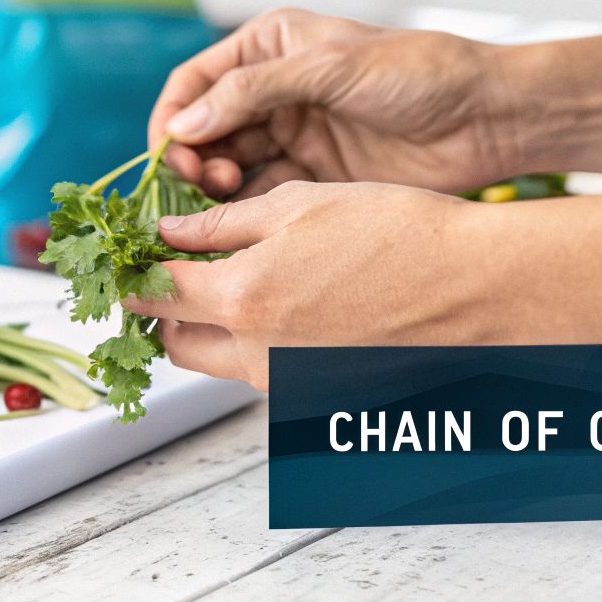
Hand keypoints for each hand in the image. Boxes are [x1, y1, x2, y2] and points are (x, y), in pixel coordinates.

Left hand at [121, 181, 508, 390]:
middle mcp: (259, 355)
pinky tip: (291, 303)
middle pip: (177, 345)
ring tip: (235, 282)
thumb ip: (223, 224)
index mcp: (245, 299)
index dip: (131, 273)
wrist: (476, 284)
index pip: (155, 296)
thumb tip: (168, 233)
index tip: (124, 257)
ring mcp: (291, 384)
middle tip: (171, 274)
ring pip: (221, 362)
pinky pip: (267, 373)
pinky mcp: (322, 397)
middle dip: (163, 312)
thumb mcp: (298, 205)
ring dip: (211, 328)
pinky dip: (259, 343)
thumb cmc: (396, 232)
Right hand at [149, 8, 522, 197]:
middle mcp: (272, 93)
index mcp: (269, 47)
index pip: (195, 84)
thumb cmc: (420, 72)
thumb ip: (254, 91)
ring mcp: (292, 137)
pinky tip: (240, 227)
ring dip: (214, 190)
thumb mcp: (331, 68)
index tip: (167, 155)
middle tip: (200, 186)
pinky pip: (261, 199)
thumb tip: (186, 122)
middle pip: (203, 132)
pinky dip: (243, 214)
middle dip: (191, 160)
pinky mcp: (314, 180)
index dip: (173, 119)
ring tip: (222, 203)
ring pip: (227, 169)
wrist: (488, 117)